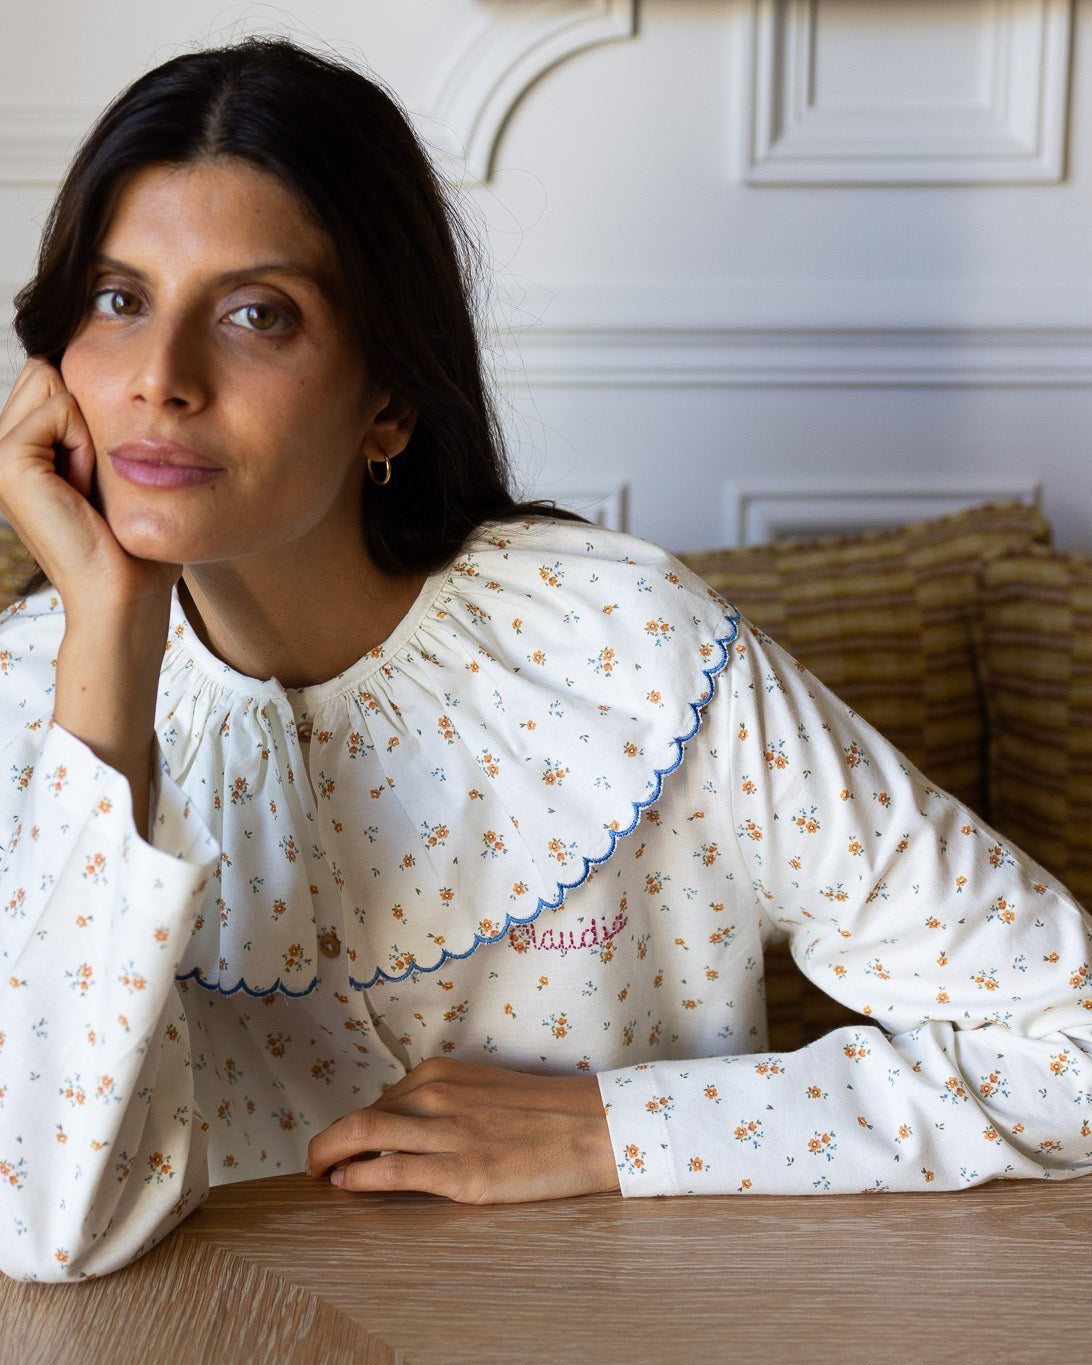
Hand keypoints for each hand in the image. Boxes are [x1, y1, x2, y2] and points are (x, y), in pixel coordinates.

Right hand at [0, 358, 178, 616]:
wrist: (123, 594)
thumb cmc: (132, 540)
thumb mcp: (111, 470)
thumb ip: (94, 424)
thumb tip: (106, 367)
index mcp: (20, 450)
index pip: (49, 374)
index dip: (89, 408)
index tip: (98, 469)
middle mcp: (0, 450)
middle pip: (46, 370)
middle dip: (84, 411)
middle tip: (93, 475)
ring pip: (51, 381)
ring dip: (87, 427)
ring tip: (88, 483)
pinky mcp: (8, 462)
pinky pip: (60, 410)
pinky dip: (86, 443)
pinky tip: (84, 486)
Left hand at [305, 1056, 620, 1203]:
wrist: (593, 1128)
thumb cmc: (543, 1113)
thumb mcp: (483, 1091)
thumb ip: (442, 1104)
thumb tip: (402, 1131)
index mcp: (441, 1073)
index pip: (378, 1101)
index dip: (351, 1129)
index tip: (342, 1147)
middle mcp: (436, 1093)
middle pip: (359, 1116)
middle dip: (325, 1142)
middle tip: (313, 1164)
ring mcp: (447, 1132)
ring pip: (362, 1135)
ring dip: (328, 1157)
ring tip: (318, 1176)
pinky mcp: (462, 1171)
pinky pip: (390, 1171)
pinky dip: (357, 1177)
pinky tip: (345, 1186)